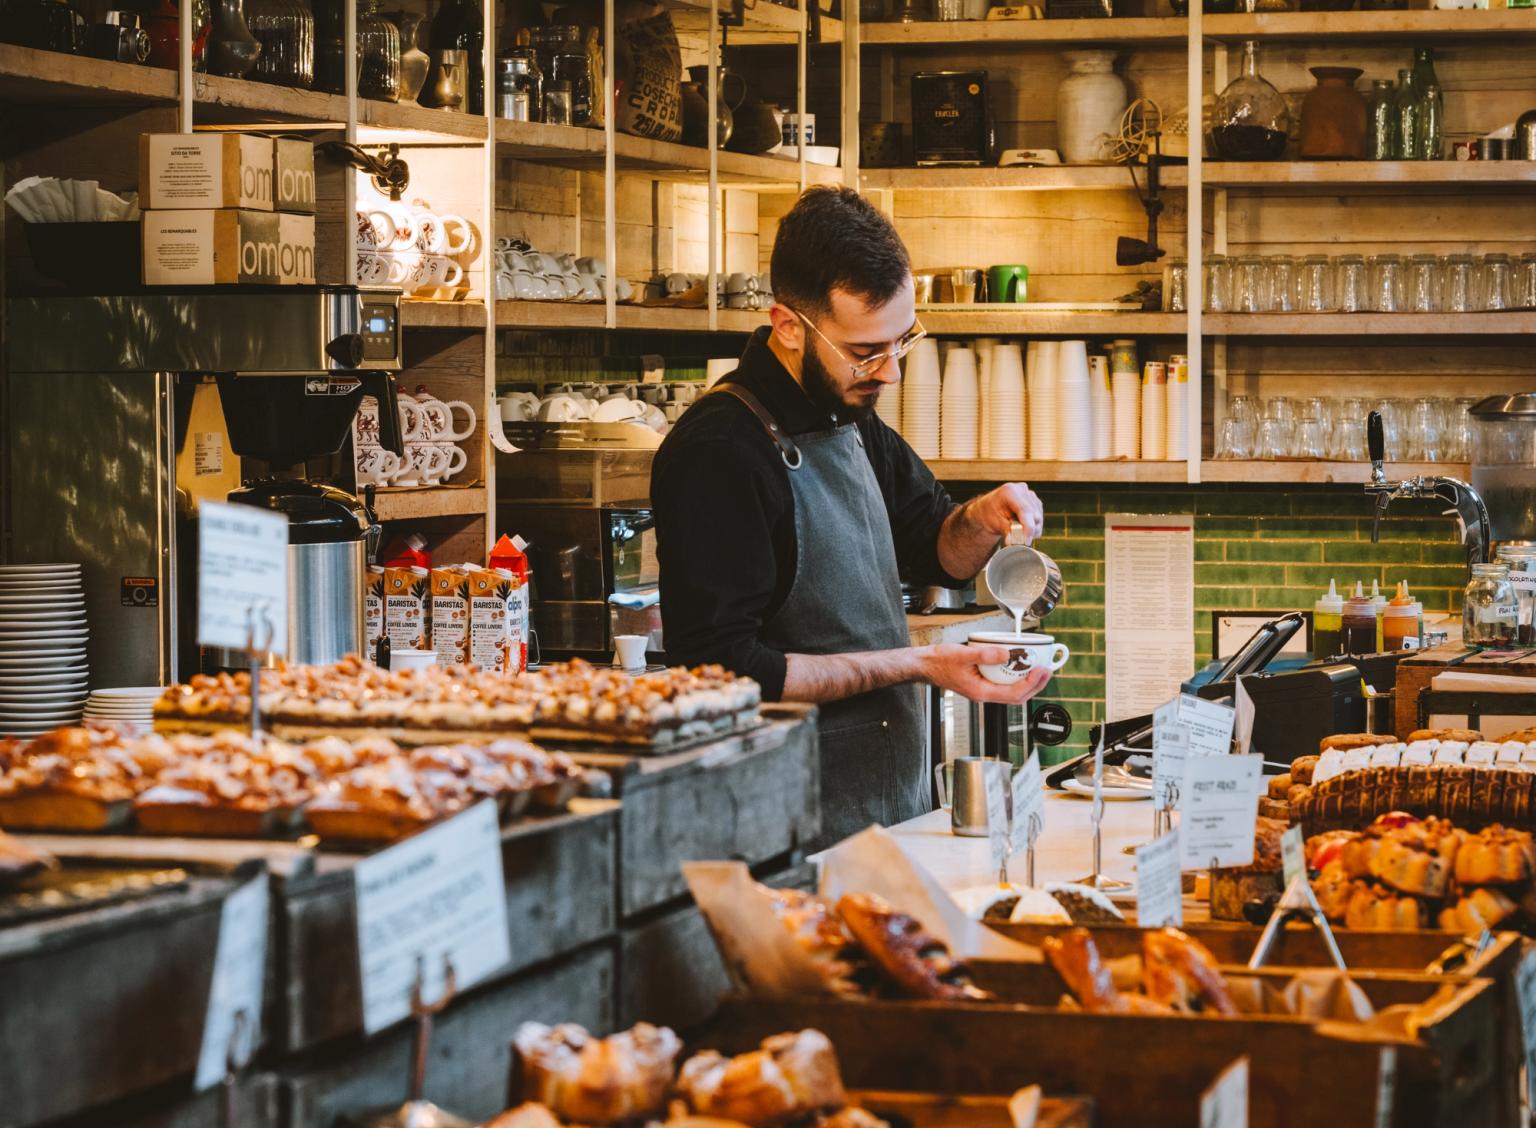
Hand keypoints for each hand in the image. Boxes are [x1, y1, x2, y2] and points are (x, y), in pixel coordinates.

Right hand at [919, 643, 1053, 704]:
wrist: (923, 665)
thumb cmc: (938, 662)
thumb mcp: (962, 654)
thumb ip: (985, 655)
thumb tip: (1007, 653)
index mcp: (980, 692)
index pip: (1013, 694)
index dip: (1031, 684)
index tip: (1042, 670)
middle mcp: (983, 694)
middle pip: (1017, 697)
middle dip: (1035, 685)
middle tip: (1047, 670)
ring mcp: (982, 690)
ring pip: (1012, 692)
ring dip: (1027, 683)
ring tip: (1039, 670)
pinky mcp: (981, 683)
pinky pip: (1003, 685)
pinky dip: (1015, 678)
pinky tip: (1019, 668)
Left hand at [966, 482, 1043, 543]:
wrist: (989, 508)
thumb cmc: (990, 514)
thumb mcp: (995, 522)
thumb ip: (1006, 530)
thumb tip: (1013, 541)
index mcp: (1010, 491)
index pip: (1025, 510)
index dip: (1028, 527)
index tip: (1027, 541)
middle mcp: (1022, 489)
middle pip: (1034, 514)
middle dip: (1029, 530)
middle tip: (1020, 541)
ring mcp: (1030, 494)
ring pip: (1039, 517)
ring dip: (1032, 529)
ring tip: (1019, 533)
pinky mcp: (1035, 501)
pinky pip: (1039, 517)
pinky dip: (1033, 526)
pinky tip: (1023, 528)